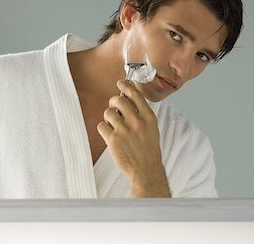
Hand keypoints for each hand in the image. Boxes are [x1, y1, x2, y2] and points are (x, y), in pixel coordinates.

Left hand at [97, 80, 170, 197]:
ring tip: (113, 125)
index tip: (121, 83)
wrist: (146, 170)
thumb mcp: (152, 128)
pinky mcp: (113, 139)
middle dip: (113, 101)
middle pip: (119, 100)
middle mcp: (137, 121)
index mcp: (148, 117)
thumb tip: (128, 100)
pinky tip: (110, 135)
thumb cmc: (148, 150)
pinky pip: (101, 126)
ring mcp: (124, 130)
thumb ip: (142, 114)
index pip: (135, 94)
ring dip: (108, 117)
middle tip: (114, 107)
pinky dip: (103, 129)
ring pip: (108, 112)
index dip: (126, 86)